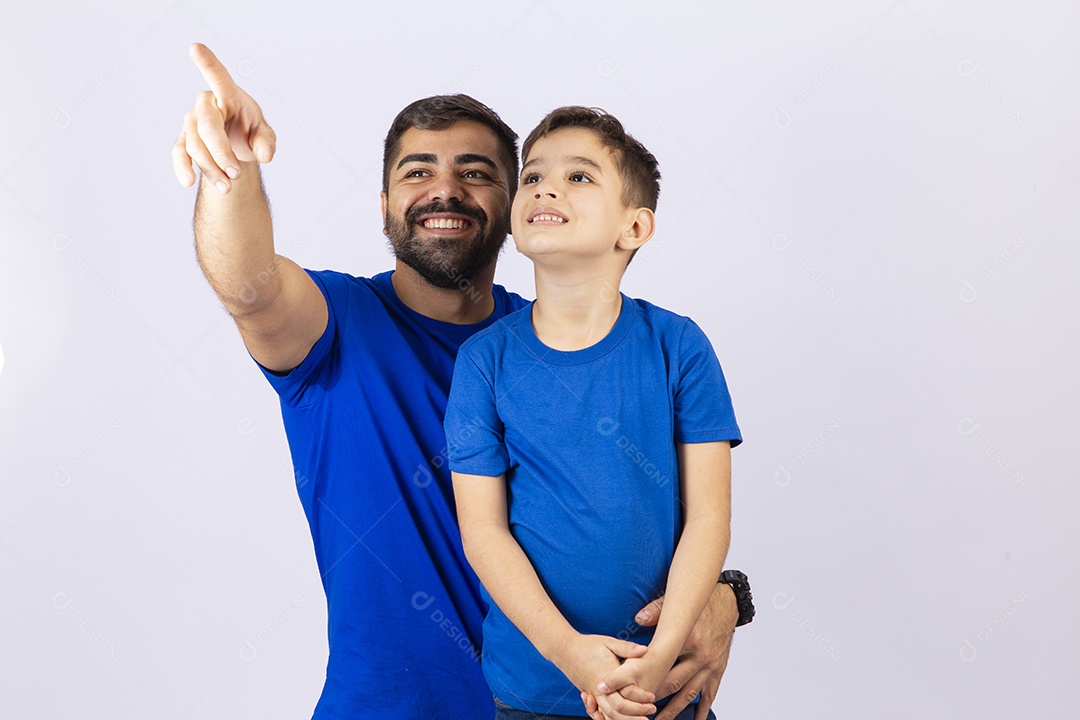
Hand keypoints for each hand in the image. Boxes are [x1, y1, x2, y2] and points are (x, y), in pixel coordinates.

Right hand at [172, 43, 276, 191]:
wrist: (236, 148)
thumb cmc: (251, 131)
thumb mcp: (264, 136)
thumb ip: (267, 142)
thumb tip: (265, 154)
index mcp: (228, 94)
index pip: (218, 76)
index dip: (207, 63)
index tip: (195, 47)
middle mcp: (206, 104)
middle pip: (206, 126)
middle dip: (220, 152)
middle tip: (236, 173)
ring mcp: (191, 122)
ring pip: (194, 145)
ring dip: (211, 168)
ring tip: (229, 187)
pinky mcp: (183, 140)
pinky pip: (179, 152)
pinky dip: (183, 167)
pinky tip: (189, 181)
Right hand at [559, 635, 655, 719]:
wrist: (564, 650)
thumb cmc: (587, 645)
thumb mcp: (608, 642)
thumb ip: (627, 648)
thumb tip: (645, 650)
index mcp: (606, 675)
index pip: (625, 694)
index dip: (640, 699)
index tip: (652, 698)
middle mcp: (599, 689)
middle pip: (617, 710)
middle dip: (634, 715)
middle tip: (650, 714)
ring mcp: (592, 694)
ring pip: (608, 714)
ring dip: (623, 719)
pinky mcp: (589, 696)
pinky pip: (599, 712)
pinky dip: (608, 718)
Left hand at [615, 585, 736, 719]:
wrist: (728, 602)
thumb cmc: (701, 603)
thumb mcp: (677, 602)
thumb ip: (656, 610)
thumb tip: (638, 618)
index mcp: (687, 639)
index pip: (659, 662)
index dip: (641, 675)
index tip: (626, 686)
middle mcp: (699, 655)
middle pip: (672, 683)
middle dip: (653, 698)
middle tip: (638, 709)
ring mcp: (710, 665)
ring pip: (689, 693)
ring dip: (673, 709)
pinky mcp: (719, 669)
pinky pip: (710, 694)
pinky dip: (702, 710)